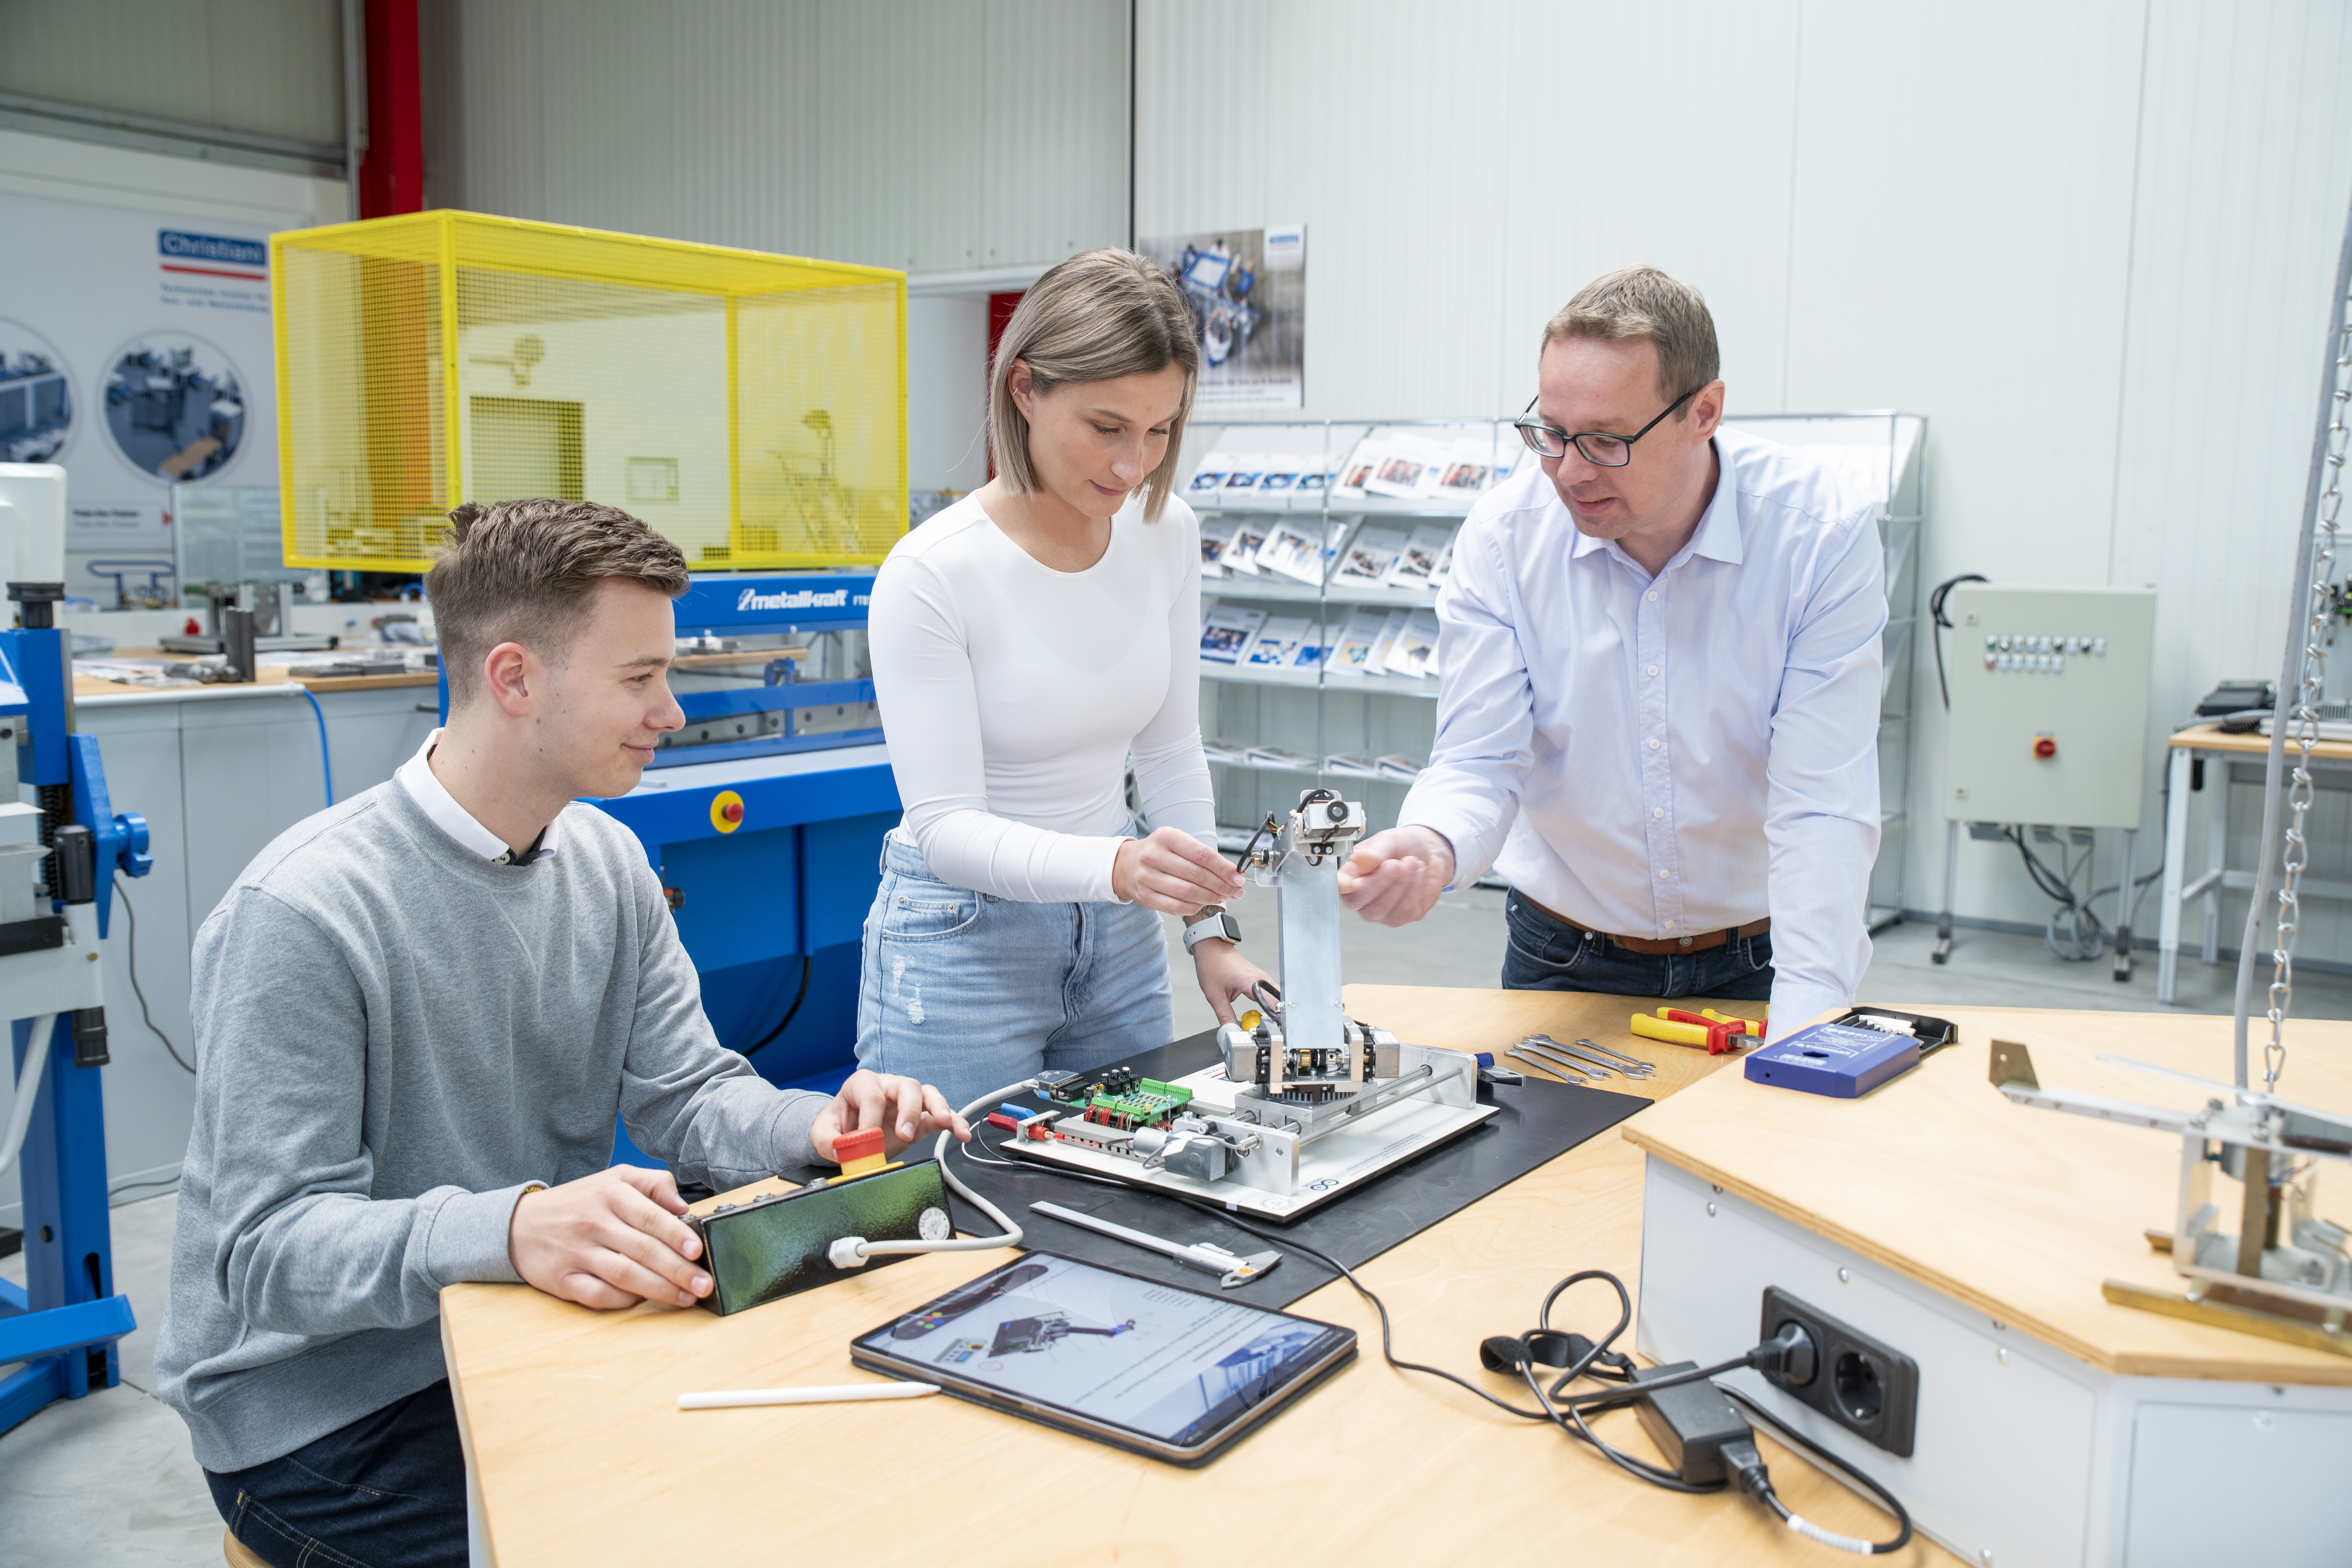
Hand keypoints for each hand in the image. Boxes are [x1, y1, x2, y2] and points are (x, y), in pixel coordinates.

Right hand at [509, 1166, 710, 1309]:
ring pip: (625, 1275)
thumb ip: (653, 1184)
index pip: (650, 1217)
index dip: (677, 1235)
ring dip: (660, 1289)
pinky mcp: (563, 1280)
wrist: (519, 1225)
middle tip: (704, 1284)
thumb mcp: (614, 1178)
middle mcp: (593, 1223)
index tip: (698, 1250)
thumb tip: (683, 1205)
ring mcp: (577, 1253)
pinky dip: (624, 1300)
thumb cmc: (578, 1202)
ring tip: (687, 1297)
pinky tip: (645, 1300)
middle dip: (678, 1270)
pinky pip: (599, 1295)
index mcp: (609, 1195)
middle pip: (643, 1250)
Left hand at [810, 1069, 971, 1161]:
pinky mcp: (921, 1117)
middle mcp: (888, 1086)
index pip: (871, 1095)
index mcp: (862, 1085)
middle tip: (906, 1134)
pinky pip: (940, 1115)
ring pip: (927, 1094)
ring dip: (938, 1108)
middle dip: (908, 1109)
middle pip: (906, 1086)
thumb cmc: (838, 1124)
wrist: (846, 1130)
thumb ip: (828, 1140)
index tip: (868, 1140)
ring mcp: (907, 1100)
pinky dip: (953, 1122)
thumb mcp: (822, 1132)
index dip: (871, 1118)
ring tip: (945, 1122)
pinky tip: (961, 1133)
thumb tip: (843, 1149)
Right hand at [1112, 825, 1246, 914]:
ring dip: (1211, 897)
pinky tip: (1203, 903)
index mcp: (1166, 837)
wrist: (1126, 864)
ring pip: (1188, 893)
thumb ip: (1203, 855)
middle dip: (1222, 885)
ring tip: (1223, 897)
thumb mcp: (1178, 843)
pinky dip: (1195, 907)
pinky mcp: (1145, 896)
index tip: (1238, 878)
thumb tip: (1232, 874)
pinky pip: (1176, 907)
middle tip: (1236, 891)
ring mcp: (1147, 877)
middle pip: (1197, 875)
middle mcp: (1154, 855)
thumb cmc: (1159, 852)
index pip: (1202, 855)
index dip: (1224, 868)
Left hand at [1191, 938, 1275, 1025]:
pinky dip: (1268, 1005)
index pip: (1274, 1006)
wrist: (1211, 948)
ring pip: (1276, 1000)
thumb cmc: (1212, 965)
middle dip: (1275, 1019)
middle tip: (1266, 1030)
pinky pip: (1270, 995)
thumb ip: (1225, 1017)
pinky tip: (1261, 1013)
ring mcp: (1263, 978)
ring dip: (1271, 1012)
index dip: (1274, 1021)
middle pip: (1279, 1004)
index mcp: (1253, 982)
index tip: (1270, 1032)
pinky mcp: (1261, 979)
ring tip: (1264, 1022)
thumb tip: (1231, 1032)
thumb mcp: (1215, 996)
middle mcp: (1262, 979)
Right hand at [1336, 825, 1455, 926]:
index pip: (1338, 886)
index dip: (1343, 886)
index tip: (1351, 882)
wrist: (1428, 851)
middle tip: (1397, 863)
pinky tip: (1418, 874)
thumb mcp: (1388, 841)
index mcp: (1351, 876)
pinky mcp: (1400, 917)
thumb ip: (1374, 851)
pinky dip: (1415, 890)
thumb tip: (1358, 860)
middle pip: (1358, 901)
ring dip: (1401, 884)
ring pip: (1381, 908)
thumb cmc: (1402, 846)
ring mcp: (1379, 911)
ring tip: (1412, 863)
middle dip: (1381, 881)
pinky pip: (1404, 911)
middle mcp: (1361, 898)